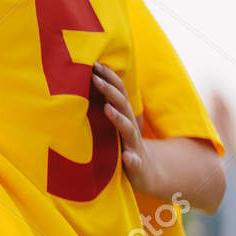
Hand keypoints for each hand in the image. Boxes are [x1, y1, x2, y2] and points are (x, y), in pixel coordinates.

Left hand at [93, 61, 166, 199]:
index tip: (94, 63)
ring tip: (107, 109)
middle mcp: (129, 128)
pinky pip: (134, 162)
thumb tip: (86, 83)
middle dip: (109, 91)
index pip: (117, 94)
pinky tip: (127, 157)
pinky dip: (131, 159)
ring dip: (118, 119)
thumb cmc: (125, 144)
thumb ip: (106, 106)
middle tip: (94, 77)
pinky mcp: (136, 165)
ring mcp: (134, 146)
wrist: (149, 172)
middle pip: (121, 106)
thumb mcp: (116, 124)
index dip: (108, 78)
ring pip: (128, 130)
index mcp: (123, 117)